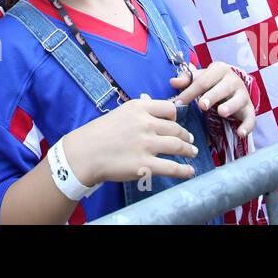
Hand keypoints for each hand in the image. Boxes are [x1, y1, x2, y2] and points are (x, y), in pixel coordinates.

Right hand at [61, 95, 197, 186]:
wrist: (85, 153)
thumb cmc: (99, 133)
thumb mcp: (120, 112)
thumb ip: (139, 111)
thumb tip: (151, 105)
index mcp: (139, 108)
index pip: (169, 109)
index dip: (175, 118)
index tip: (176, 124)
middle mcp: (146, 124)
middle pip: (176, 129)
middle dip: (186, 136)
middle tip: (190, 141)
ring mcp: (147, 145)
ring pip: (178, 146)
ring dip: (189, 150)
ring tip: (192, 153)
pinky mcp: (146, 165)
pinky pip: (173, 168)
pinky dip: (185, 170)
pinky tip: (190, 171)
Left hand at [171, 64, 255, 137]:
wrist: (234, 86)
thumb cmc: (212, 83)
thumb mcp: (200, 78)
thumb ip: (186, 80)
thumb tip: (172, 82)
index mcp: (219, 69)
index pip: (203, 81)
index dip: (190, 92)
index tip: (178, 103)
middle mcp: (233, 80)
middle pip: (221, 88)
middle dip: (211, 96)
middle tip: (201, 105)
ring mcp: (243, 95)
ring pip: (238, 100)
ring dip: (230, 106)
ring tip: (221, 112)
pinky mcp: (250, 109)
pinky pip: (251, 118)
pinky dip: (247, 126)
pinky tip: (240, 133)